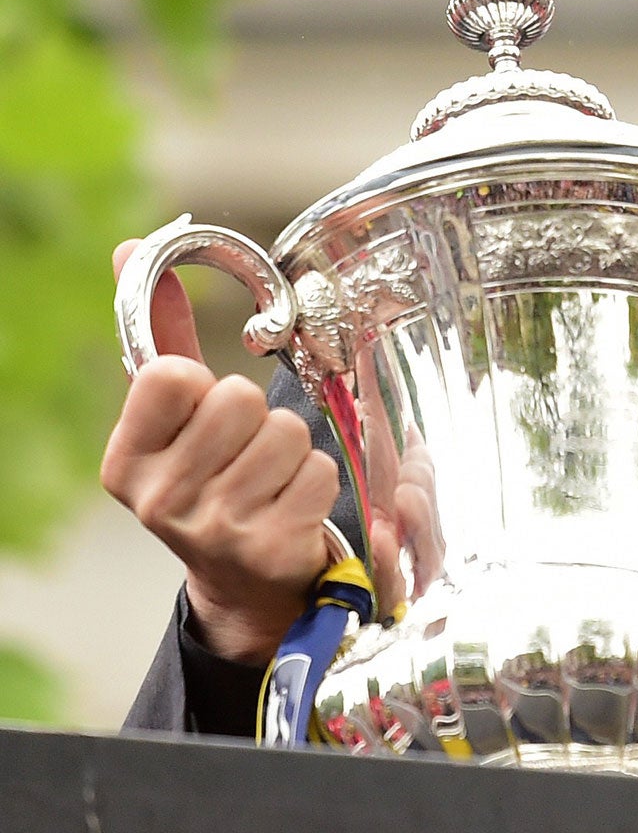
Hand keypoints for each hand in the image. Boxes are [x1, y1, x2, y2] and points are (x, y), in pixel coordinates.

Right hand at [100, 241, 337, 663]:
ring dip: (293, 452)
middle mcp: (160, 501)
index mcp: (124, 462)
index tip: (202, 418)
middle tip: (246, 456)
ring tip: (271, 484)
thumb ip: (158, 334)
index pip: (175, 375)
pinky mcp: (270, 548)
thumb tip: (129, 248)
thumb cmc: (213, 481)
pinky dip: (318, 482)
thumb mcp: (175, 418)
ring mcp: (214, 529)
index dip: (204, 385)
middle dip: (258, 418)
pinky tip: (293, 508)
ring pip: (287, 434)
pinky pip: (319, 472)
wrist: (246, 584)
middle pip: (240, 399)